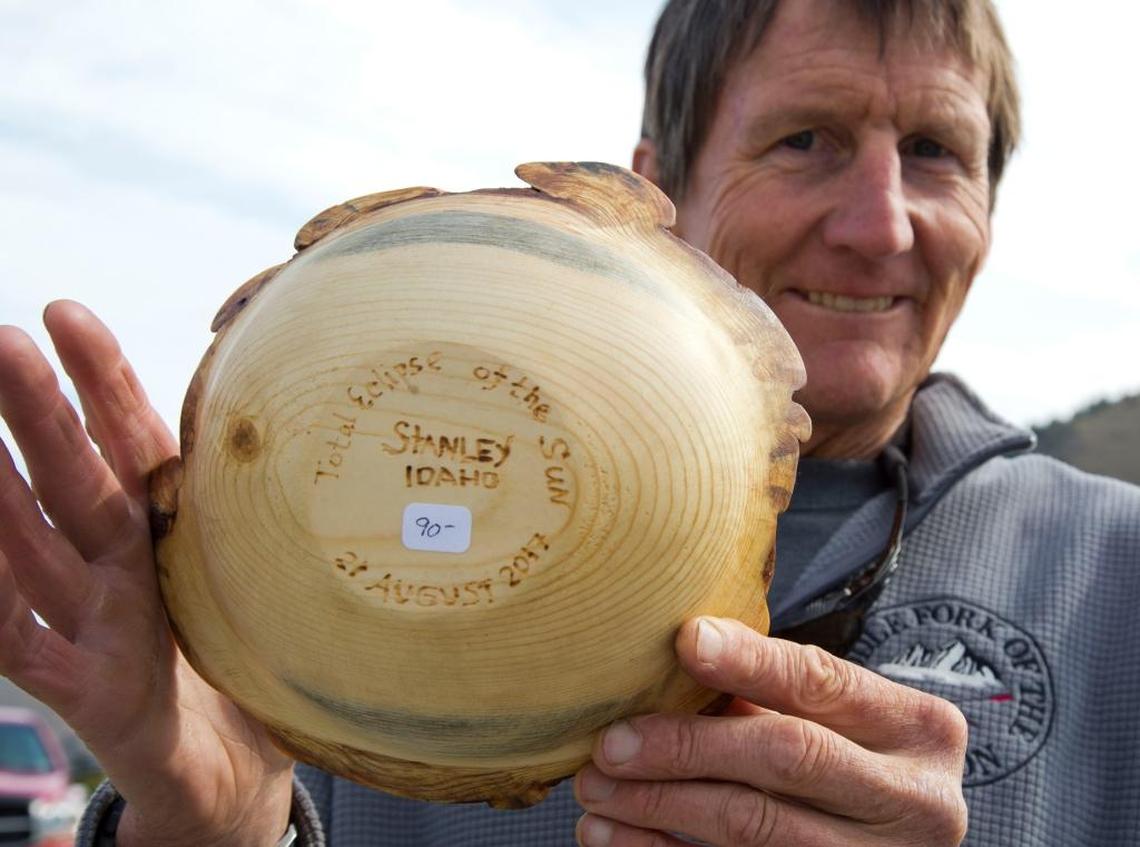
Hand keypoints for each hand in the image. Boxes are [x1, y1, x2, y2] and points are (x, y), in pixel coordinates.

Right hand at [0, 302, 293, 846]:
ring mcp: (97, 627)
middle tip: (4, 338)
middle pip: (77, 479)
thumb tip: (347, 449)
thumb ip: (289, 531)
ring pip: (38, 550)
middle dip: (40, 412)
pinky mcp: (88, 692)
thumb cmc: (254, 670)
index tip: (67, 314)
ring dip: (2, 493)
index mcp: (170, 536)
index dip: (103, 381)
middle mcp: (122, 571)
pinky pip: (27, 645)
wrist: (238, 775)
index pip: (134, 445)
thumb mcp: (280, 586)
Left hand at [574, 617, 967, 845]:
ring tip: (594, 792)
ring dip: (660, 807)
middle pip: (787, 757)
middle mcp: (915, 799)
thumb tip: (671, 659)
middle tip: (609, 744)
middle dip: (686, 746)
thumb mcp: (843, 722)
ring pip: (754, 829)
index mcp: (919, 729)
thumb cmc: (856, 762)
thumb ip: (775, 695)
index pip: (825, 683)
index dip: (752, 660)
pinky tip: (615, 836)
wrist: (898, 838)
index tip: (683, 641)